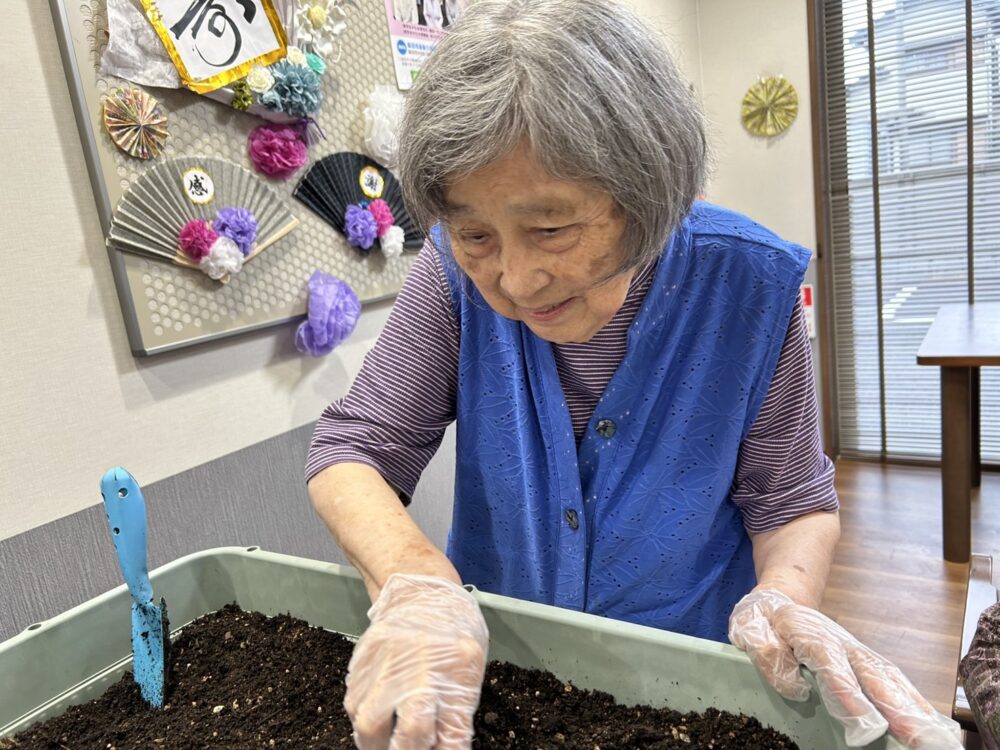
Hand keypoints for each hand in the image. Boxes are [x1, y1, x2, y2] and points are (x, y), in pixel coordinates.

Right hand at [345, 574, 488, 748]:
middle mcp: (421, 670)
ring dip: (377, 742)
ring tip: (388, 741)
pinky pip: (353, 705)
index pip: (452, 736)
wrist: (421, 592)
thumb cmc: (453, 632)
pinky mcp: (361, 663)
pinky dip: (363, 720)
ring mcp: (386, 665)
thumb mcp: (470, 671)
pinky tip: (376, 718)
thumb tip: (443, 749)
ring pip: (370, 725)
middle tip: (408, 748)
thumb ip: (457, 716)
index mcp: (457, 673)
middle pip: (411, 733)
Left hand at [729, 589, 960, 748]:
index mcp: (809, 634)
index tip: (866, 727)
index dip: (849, 694)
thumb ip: (766, 651)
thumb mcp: (749, 627)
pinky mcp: (865, 662)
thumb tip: (794, 686)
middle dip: (897, 708)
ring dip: (914, 708)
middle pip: (873, 674)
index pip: (831, 665)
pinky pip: (894, 681)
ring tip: (937, 739)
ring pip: (890, 678)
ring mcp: (857, 652)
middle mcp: (842, 643)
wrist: (781, 599)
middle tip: (918, 740)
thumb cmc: (763, 618)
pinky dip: (915, 702)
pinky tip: (933, 725)